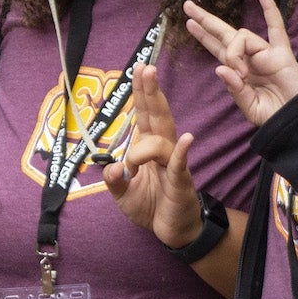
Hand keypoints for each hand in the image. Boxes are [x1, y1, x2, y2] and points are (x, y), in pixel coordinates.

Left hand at [102, 65, 202, 245]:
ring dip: (143, 148)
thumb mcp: (122, 194)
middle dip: (150, 92)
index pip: (144, 115)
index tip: (139, 69)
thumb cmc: (151, 206)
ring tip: (132, 163)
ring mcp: (173, 165)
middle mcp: (162, 151)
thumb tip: (110, 166)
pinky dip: (182, 152)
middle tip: (146, 67)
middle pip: (157, 116)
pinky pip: (180, 164)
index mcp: (148, 149)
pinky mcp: (181, 182)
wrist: (172, 231)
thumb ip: (113, 179)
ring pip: (161, 141)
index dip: (141, 93)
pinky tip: (187, 139)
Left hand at [183, 0, 297, 126]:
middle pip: (224, 34)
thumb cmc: (274, 115)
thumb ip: (234, 88)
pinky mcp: (282, 52)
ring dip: (234, 52)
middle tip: (188, 6)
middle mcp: (249, 58)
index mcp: (239, 72)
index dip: (204, 36)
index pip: (218, 48)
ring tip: (242, 73)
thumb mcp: (248, 106)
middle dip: (205, 21)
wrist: (297, 120)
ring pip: (242, 37)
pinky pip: (276, 27)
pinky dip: (269, 9)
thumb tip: (220, 67)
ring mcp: (265, 53)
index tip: (188, 23)